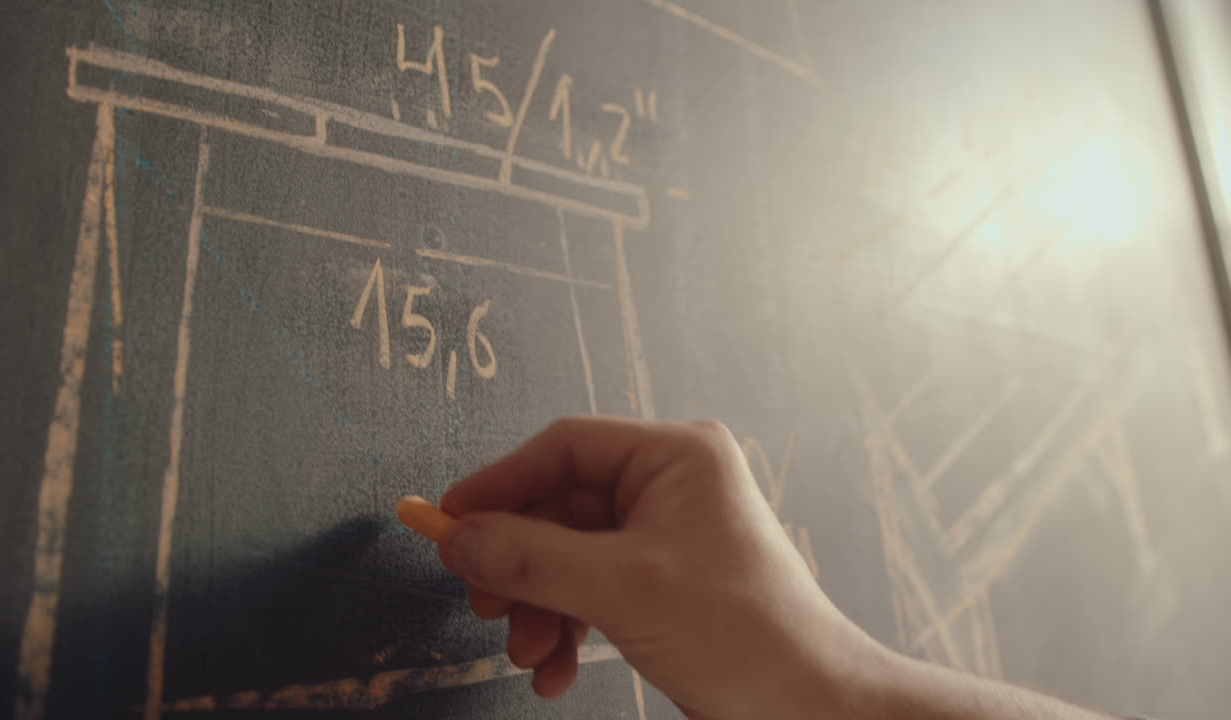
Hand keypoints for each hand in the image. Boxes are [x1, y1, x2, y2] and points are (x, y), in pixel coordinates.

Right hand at [436, 416, 882, 717]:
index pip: (565, 448)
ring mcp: (664, 535)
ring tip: (528, 653)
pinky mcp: (659, 582)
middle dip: (520, 565)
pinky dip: (564, 627)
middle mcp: (670, 485)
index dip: (501, 482)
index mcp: (676, 456)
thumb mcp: (621, 588)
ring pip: (567, 556)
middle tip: (484, 603)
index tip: (451, 517)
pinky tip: (554, 670)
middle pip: (559, 507)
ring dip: (538, 606)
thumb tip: (458, 537)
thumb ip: (530, 557)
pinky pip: (589, 590)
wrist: (804, 709)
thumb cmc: (745, 635)